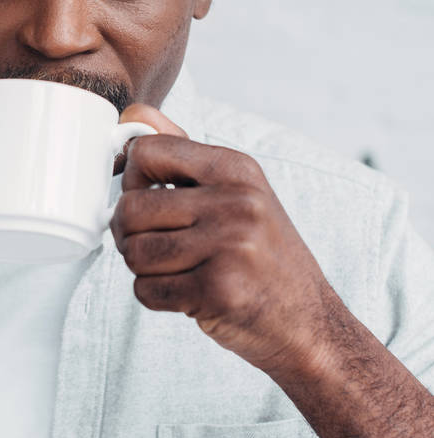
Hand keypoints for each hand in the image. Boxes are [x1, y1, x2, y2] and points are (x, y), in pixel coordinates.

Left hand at [111, 104, 336, 376]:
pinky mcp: (218, 291)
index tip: (148, 198)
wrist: (308, 321)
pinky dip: (156, 297)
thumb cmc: (263, 256)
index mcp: (236, 168)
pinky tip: (187, 294)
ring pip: (134, 252)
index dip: (133, 180)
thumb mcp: (238, 192)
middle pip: (131, 208)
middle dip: (130, 233)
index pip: (147, 151)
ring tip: (176, 269)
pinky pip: (146, 291)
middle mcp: (236, 202)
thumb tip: (134, 115)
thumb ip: (183, 153)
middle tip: (155, 246)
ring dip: (143, 268)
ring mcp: (229, 246)